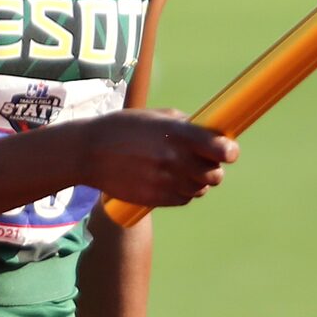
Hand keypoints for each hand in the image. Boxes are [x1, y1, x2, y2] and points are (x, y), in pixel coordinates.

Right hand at [81, 109, 236, 208]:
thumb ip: (184, 125)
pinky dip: (183, 193)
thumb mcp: (154, 117)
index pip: (218, 148)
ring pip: (200, 189)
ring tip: (183, 172)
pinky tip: (171, 182)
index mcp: (176, 133)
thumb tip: (210, 133)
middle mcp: (172, 158)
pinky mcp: (154, 198)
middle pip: (214, 174)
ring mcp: (163, 181)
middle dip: (213, 169)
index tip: (229, 152)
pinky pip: (183, 199)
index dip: (229, 151)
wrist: (87, 152)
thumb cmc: (122, 129)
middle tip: (204, 163)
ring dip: (198, 182)